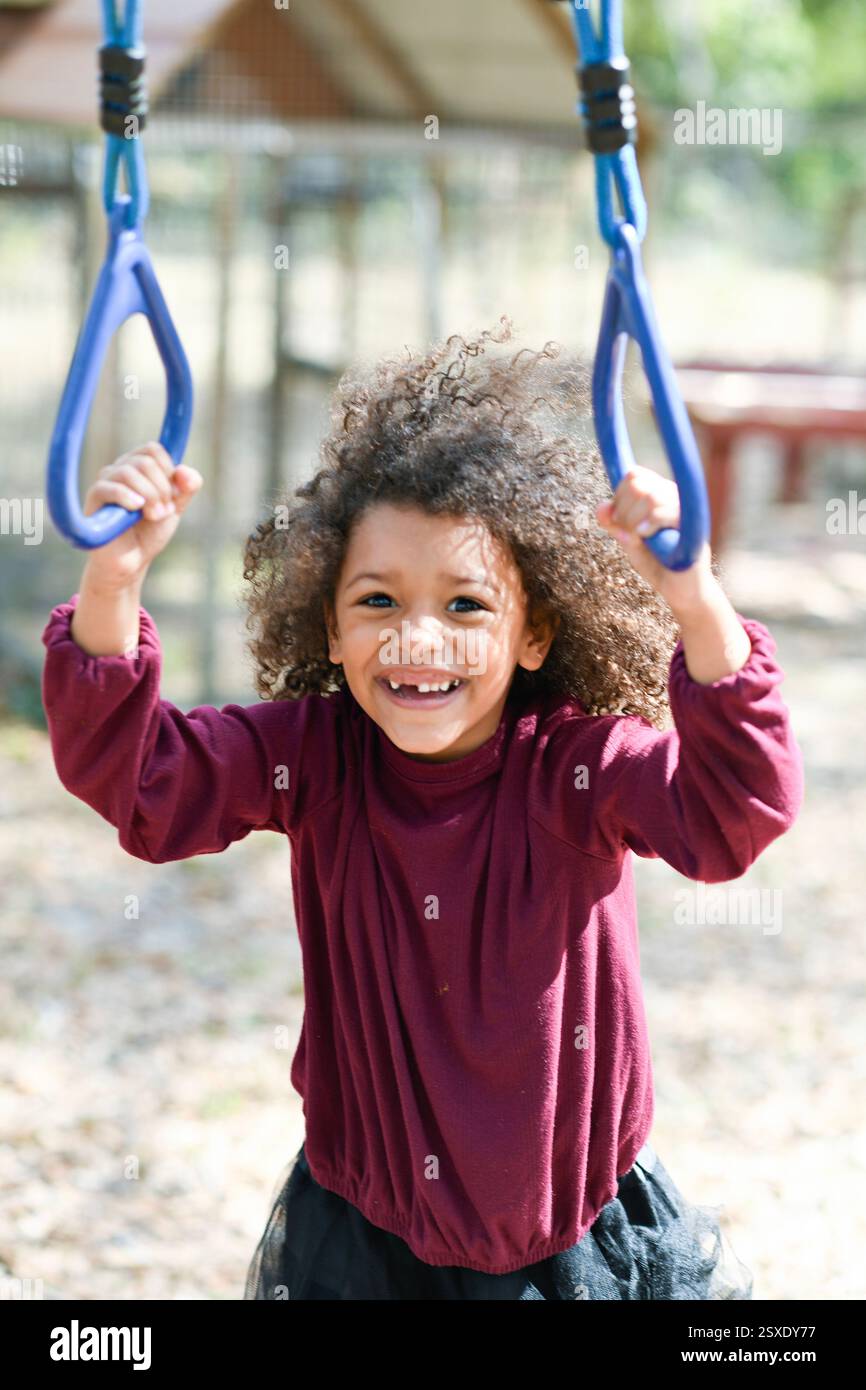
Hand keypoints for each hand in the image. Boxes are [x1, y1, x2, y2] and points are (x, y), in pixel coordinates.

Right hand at [81, 441, 202, 590]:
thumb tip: (184, 471)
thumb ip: (186, 489)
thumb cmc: (149, 533)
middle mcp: (118, 470)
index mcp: (137, 467)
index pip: (153, 449)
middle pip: (144, 461)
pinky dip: (128, 497)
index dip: (168, 470)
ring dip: (150, 495)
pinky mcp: (93, 500)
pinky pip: (109, 488)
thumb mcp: (174, 508)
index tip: (173, 495)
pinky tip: (137, 509)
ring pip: (128, 472)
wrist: (131, 561)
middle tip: (164, 511)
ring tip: (154, 516)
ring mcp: (104, 483)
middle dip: (162, 487)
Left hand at [595, 465, 712, 613]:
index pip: (634, 475)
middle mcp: (675, 496)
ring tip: (637, 537)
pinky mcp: (693, 527)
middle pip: (637, 483)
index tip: (618, 520)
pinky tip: (643, 535)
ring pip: (650, 496)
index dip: (619, 495)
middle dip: (622, 510)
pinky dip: (648, 523)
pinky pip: (665, 512)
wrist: (682, 590)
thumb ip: (615, 525)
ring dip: (633, 519)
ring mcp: (686, 509)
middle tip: (627, 533)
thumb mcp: (629, 543)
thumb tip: (602, 507)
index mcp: (661, 494)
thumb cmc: (657, 564)